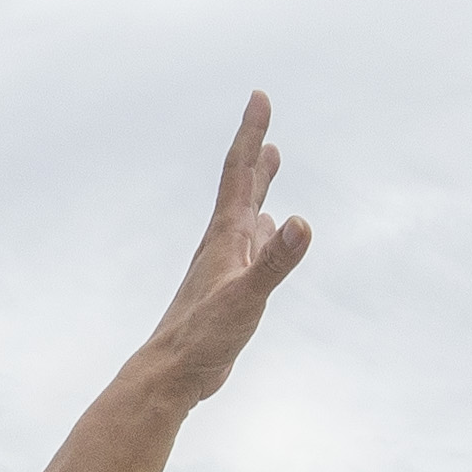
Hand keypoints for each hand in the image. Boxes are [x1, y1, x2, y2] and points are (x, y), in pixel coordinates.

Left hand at [139, 92, 313, 403]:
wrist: (171, 375)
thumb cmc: (203, 338)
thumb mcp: (246, 298)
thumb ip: (275, 262)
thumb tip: (300, 222)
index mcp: (224, 236)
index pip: (239, 173)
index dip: (250, 133)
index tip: (259, 96)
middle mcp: (222, 243)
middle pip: (241, 185)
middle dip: (254, 149)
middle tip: (263, 116)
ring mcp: (224, 264)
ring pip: (245, 212)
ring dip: (259, 185)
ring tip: (270, 163)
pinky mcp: (227, 287)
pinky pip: (249, 245)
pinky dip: (262, 228)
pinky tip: (266, 229)